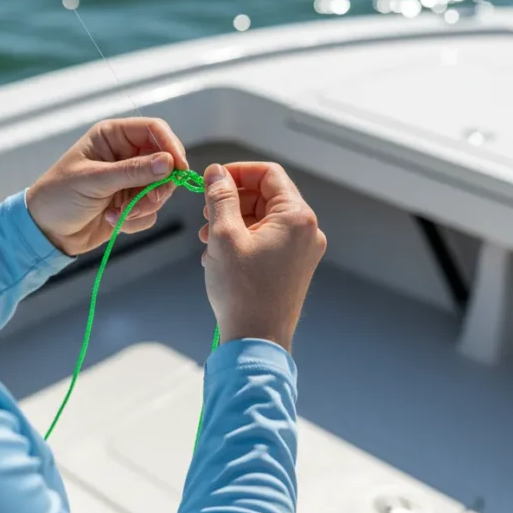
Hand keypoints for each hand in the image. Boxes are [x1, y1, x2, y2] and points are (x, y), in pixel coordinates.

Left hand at [25, 118, 189, 256]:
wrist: (45, 231)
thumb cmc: (59, 196)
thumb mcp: (93, 180)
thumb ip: (132, 171)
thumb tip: (168, 163)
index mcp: (113, 136)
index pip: (154, 130)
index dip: (171, 146)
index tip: (179, 169)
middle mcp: (125, 154)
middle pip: (165, 163)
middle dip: (156, 187)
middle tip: (141, 203)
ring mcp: (130, 180)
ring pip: (161, 190)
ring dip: (143, 207)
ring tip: (116, 215)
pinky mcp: (132, 203)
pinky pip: (151, 211)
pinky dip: (135, 220)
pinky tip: (111, 221)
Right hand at [198, 162, 326, 351]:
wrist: (256, 340)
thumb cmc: (242, 291)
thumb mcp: (224, 235)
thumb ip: (220, 198)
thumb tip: (216, 172)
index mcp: (297, 217)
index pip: (269, 174)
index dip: (238, 172)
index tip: (213, 181)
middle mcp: (307, 231)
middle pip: (266, 196)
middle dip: (232, 200)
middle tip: (206, 213)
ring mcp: (302, 251)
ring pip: (264, 218)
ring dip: (233, 221)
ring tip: (208, 238)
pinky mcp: (293, 267)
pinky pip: (267, 239)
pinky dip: (243, 239)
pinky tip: (219, 255)